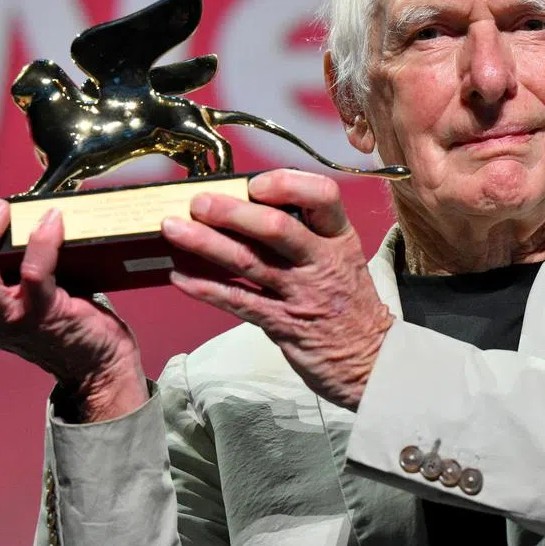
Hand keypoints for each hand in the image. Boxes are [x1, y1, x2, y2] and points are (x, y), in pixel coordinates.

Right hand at [0, 177, 147, 420]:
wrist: (102, 366)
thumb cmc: (71, 319)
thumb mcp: (30, 291)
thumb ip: (17, 262)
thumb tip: (27, 210)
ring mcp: (10, 323)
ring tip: (3, 206)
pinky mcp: (44, 319)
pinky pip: (34, 275)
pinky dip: (41, 243)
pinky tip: (53, 220)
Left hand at [160, 169, 392, 409]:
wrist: (372, 361)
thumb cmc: (349, 304)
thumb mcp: (343, 259)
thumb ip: (306, 234)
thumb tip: (249, 206)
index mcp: (339, 239)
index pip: (323, 196)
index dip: (287, 184)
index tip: (256, 184)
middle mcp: (322, 262)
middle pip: (276, 228)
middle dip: (231, 212)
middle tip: (198, 202)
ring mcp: (302, 294)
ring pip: (248, 262)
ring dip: (206, 243)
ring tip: (173, 229)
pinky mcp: (283, 325)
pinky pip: (238, 301)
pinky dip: (205, 287)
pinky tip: (179, 276)